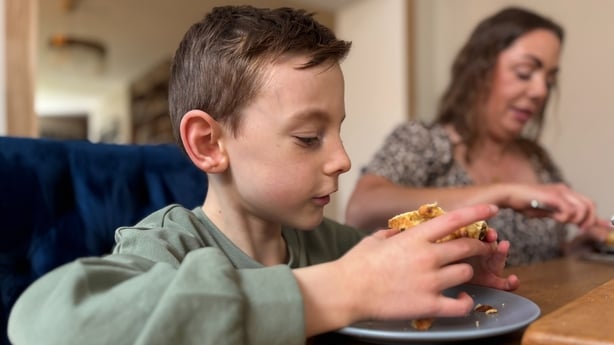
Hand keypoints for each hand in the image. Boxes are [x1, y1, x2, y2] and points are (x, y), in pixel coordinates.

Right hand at [336, 204, 508, 321]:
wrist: (346, 291)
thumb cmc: (356, 264)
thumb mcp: (375, 239)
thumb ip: (393, 234)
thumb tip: (400, 232)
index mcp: (414, 238)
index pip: (454, 220)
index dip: (477, 212)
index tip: (492, 210)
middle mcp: (427, 256)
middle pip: (467, 248)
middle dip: (478, 247)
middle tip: (481, 249)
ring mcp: (430, 281)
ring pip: (466, 273)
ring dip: (465, 273)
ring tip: (460, 275)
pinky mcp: (428, 304)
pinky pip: (460, 304)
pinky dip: (465, 302)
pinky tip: (463, 299)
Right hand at [501, 182, 596, 229]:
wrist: (510, 195)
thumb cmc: (525, 204)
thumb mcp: (548, 212)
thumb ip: (563, 216)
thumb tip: (575, 223)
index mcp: (565, 193)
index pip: (588, 203)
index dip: (597, 216)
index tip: (605, 227)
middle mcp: (565, 190)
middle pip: (590, 205)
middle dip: (589, 220)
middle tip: (580, 230)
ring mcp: (560, 191)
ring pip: (582, 208)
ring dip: (575, 219)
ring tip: (561, 221)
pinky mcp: (553, 196)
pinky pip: (568, 210)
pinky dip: (565, 217)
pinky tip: (555, 218)